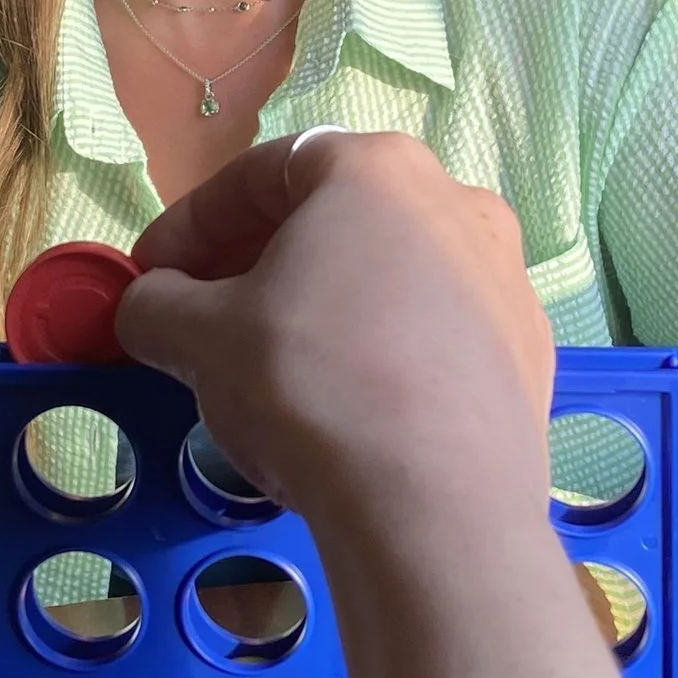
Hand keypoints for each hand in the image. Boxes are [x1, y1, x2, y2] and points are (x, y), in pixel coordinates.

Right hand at [118, 131, 553, 531]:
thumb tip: (149, 305)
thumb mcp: (201, 339)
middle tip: (205, 318)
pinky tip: (350, 406)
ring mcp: (505, 276)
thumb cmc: (310, 386)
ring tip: (277, 367)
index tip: (150, 275)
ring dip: (323, 305)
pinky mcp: (528, 351)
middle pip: (332, 218)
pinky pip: (434, 332)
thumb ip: (157, 305)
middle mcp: (456, 200)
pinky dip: (383, 350)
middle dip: (258, 262)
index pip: (259, 174)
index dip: (191, 224)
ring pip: (389, 275)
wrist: (436, 507)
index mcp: (375, 169)